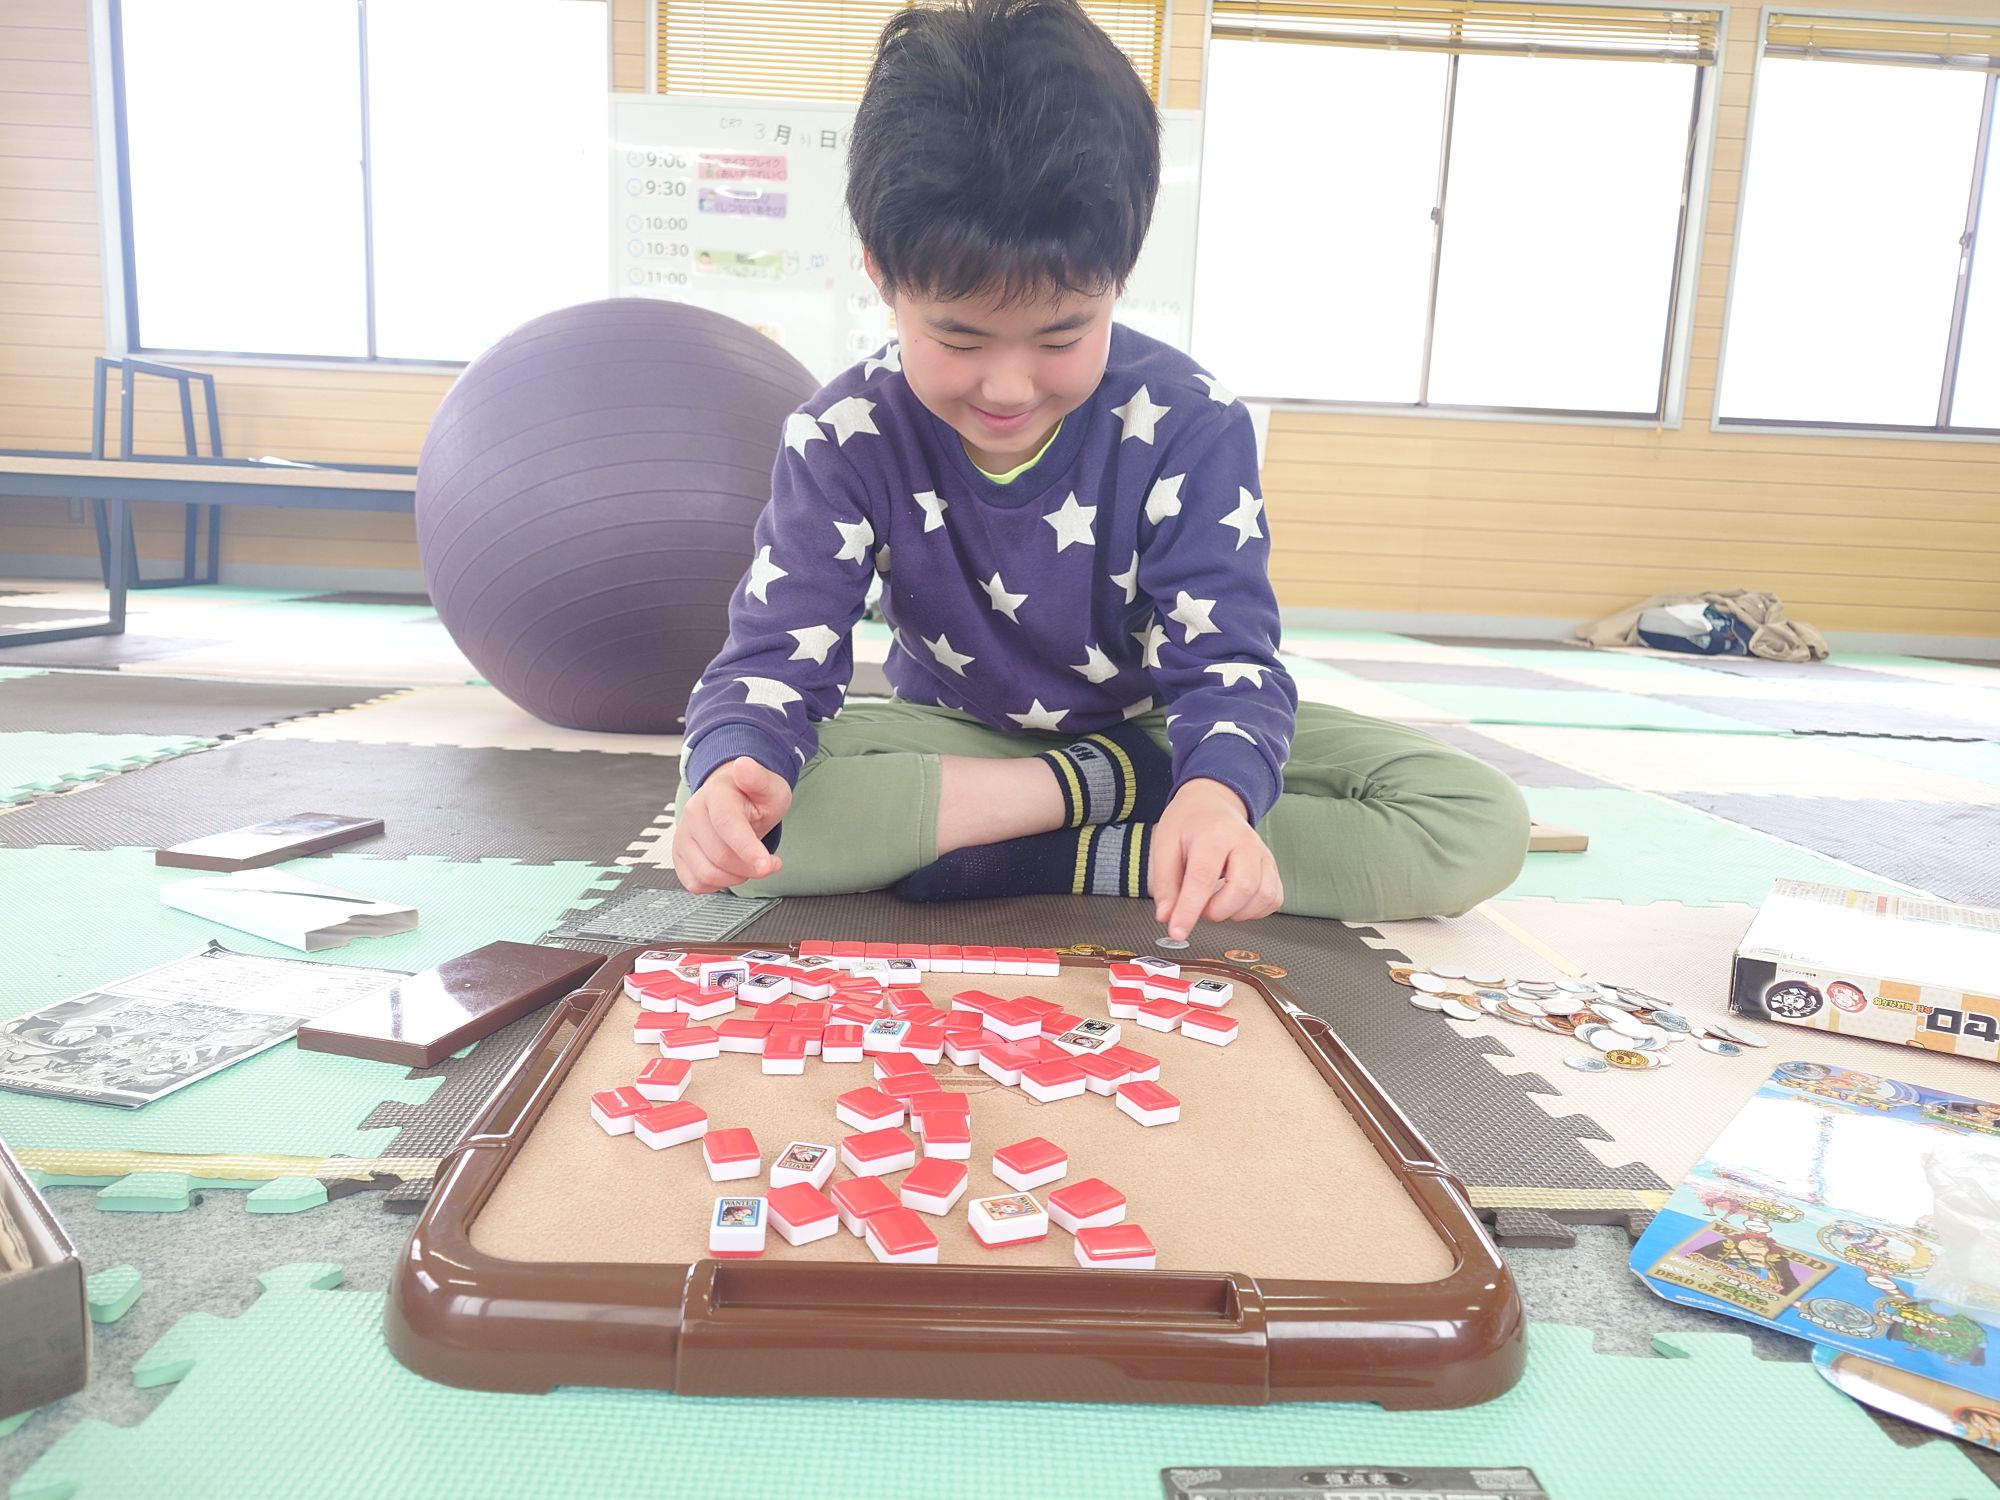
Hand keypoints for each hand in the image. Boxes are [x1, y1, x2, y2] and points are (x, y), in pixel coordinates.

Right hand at [673, 756, 790, 893]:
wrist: (733, 799)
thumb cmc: (753, 796)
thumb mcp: (769, 787)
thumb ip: (760, 779)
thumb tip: (744, 765)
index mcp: (716, 794)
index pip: (727, 824)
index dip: (747, 848)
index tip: (767, 864)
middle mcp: (693, 814)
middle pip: (720, 855)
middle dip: (751, 867)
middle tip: (770, 863)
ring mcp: (682, 835)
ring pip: (707, 873)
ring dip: (736, 877)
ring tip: (750, 863)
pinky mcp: (679, 856)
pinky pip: (696, 883)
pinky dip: (718, 884)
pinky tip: (732, 869)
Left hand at [1148, 778, 1282, 940]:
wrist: (1213, 803)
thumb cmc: (1189, 824)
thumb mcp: (1165, 845)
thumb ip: (1165, 883)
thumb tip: (1167, 916)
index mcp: (1214, 834)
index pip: (1203, 878)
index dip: (1189, 910)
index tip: (1177, 932)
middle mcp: (1245, 842)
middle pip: (1243, 888)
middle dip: (1217, 911)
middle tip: (1200, 907)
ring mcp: (1263, 854)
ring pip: (1263, 896)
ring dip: (1236, 912)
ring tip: (1216, 903)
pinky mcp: (1272, 867)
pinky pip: (1273, 898)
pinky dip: (1254, 910)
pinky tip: (1235, 903)